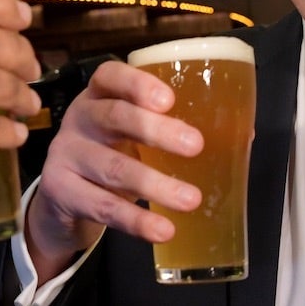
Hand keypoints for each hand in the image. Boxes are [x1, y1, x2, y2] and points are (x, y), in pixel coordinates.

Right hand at [25, 61, 203, 281]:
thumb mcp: (134, 134)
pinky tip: (162, 229)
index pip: (110, 76)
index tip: (169, 99)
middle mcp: (79, 118)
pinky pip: (103, 207)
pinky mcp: (60, 192)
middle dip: (157, 131)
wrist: (62, 199)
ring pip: (113, 168)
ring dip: (155, 185)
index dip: (137, 83)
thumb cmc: (114, 152)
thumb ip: (173, 128)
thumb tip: (244, 135)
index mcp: (100, 95)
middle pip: (114, 117)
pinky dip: (136, 220)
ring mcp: (65, 155)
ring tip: (192, 199)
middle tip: (196, 146)